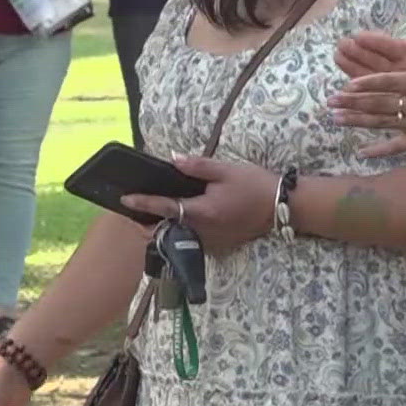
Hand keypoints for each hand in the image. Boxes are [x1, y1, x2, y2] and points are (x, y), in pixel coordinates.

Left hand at [122, 155, 276, 256]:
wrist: (281, 207)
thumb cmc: (254, 185)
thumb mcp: (226, 169)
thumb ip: (197, 166)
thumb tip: (173, 160)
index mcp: (202, 211)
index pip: (165, 207)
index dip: (143, 203)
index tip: (124, 199)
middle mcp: (203, 231)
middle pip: (165, 229)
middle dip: (146, 222)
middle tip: (133, 209)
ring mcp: (210, 242)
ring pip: (176, 238)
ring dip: (161, 228)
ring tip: (149, 213)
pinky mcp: (218, 246)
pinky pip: (190, 240)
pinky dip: (178, 232)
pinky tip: (176, 219)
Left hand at [332, 30, 405, 156]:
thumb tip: (404, 41)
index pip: (391, 83)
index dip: (368, 83)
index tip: (348, 84)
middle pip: (381, 103)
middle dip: (353, 102)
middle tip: (330, 101)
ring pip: (383, 123)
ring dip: (358, 121)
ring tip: (335, 118)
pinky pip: (399, 146)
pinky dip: (380, 151)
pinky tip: (361, 153)